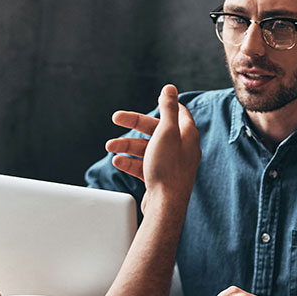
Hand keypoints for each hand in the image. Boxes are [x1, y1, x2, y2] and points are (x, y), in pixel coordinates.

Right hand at [105, 85, 199, 201]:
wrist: (166, 206)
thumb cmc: (167, 169)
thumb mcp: (165, 132)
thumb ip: (168, 108)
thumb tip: (170, 88)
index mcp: (186, 135)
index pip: (178, 112)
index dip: (165, 104)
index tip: (155, 99)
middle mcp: (181, 148)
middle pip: (156, 129)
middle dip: (133, 124)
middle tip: (115, 118)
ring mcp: (170, 164)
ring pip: (146, 148)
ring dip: (126, 145)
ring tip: (109, 147)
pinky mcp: (160, 178)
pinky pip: (143, 165)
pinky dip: (130, 161)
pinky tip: (118, 161)